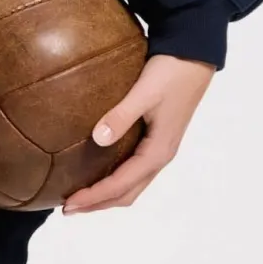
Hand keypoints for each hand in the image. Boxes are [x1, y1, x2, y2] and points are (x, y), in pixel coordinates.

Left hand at [61, 53, 215, 214]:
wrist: (194, 56)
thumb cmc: (170, 73)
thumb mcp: (144, 93)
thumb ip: (121, 115)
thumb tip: (97, 139)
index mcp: (158, 151)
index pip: (121, 184)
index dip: (95, 197)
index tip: (69, 204)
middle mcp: (160, 156)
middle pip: (127, 193)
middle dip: (98, 203)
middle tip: (68, 208)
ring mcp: (160, 148)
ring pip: (132, 184)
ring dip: (106, 194)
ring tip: (80, 196)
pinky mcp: (157, 138)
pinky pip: (134, 169)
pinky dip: (116, 179)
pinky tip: (99, 170)